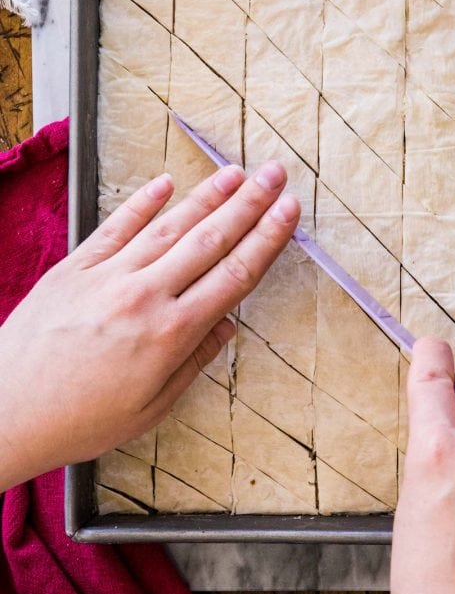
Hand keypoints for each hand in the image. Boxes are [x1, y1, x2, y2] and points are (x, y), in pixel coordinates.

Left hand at [0, 161, 298, 491]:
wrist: (3, 411)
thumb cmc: (78, 420)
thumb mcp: (150, 408)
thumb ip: (194, 362)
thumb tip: (227, 326)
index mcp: (170, 334)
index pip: (234, 275)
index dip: (266, 239)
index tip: (289, 212)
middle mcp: (145, 296)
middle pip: (210, 240)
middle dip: (249, 204)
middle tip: (276, 174)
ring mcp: (109, 276)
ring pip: (170, 226)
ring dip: (207, 196)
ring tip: (236, 172)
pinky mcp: (76, 267)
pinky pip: (117, 226)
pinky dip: (142, 203)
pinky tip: (166, 182)